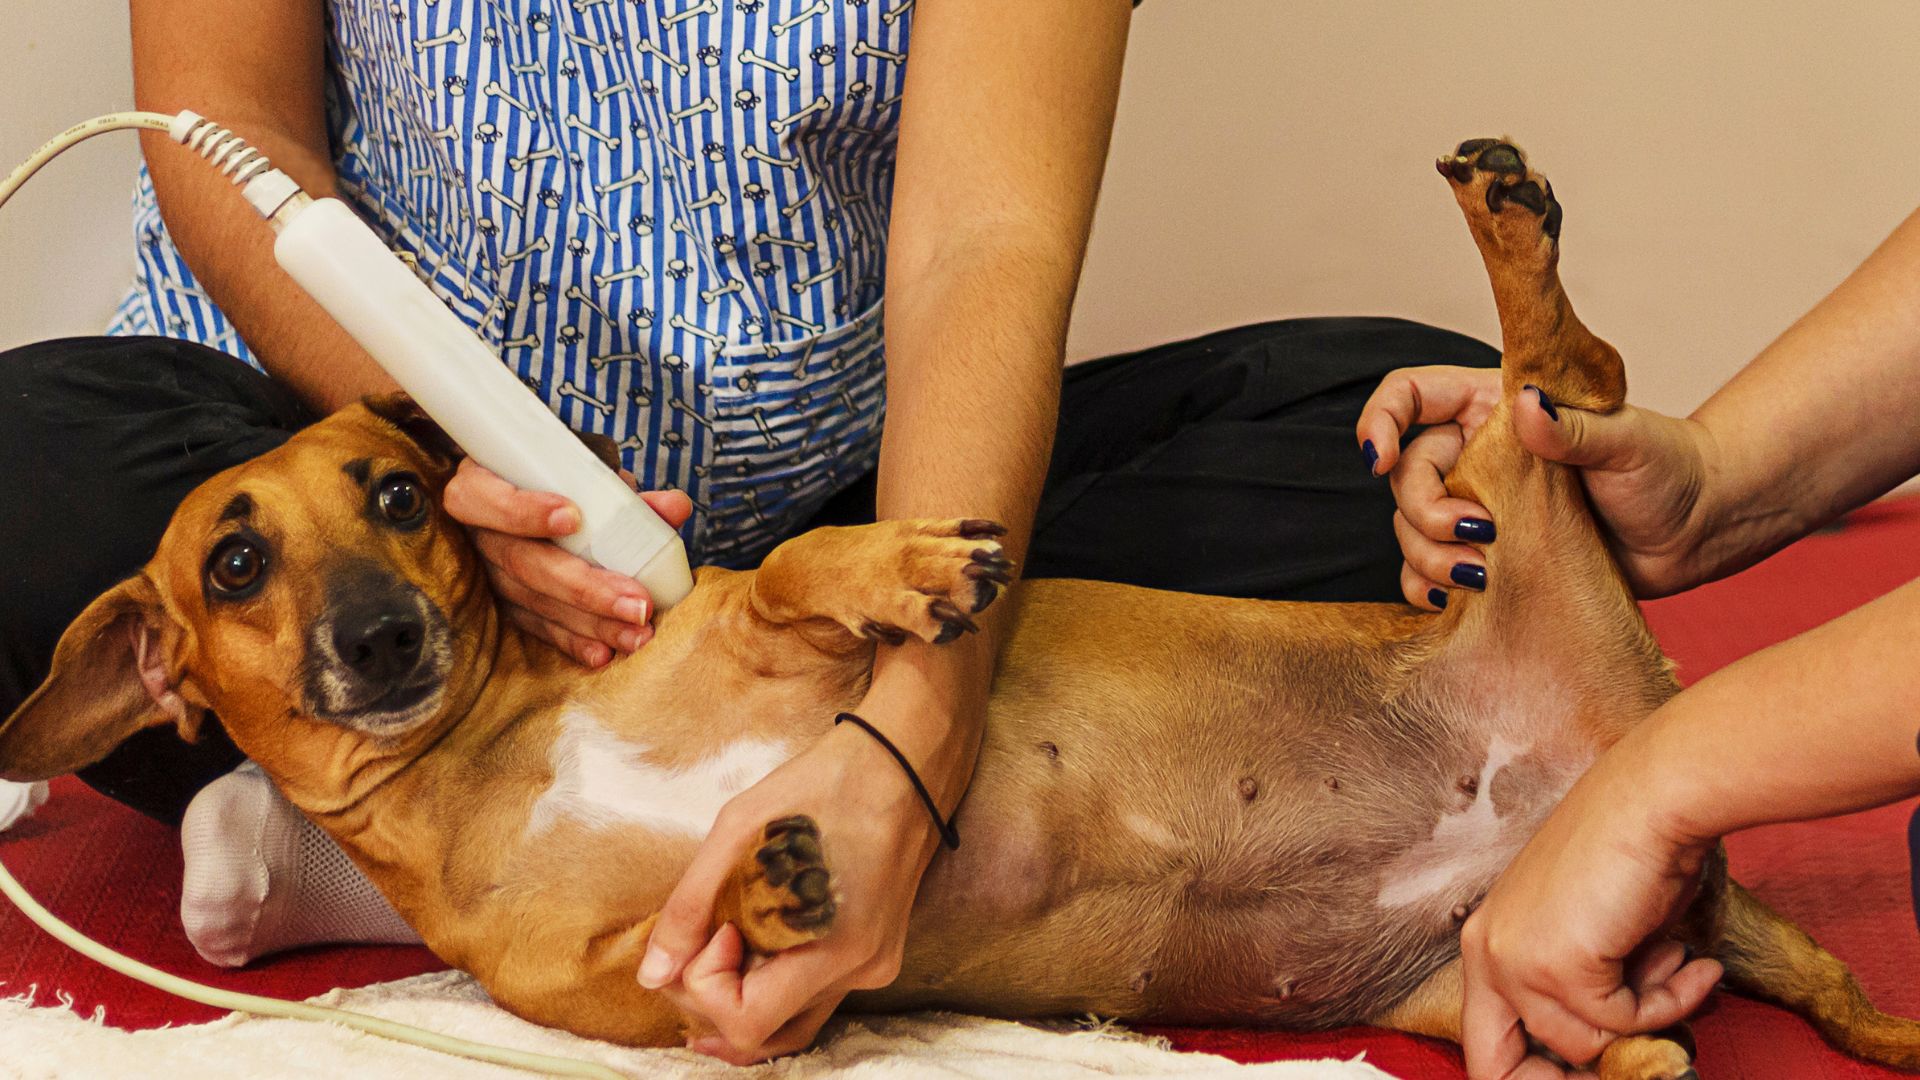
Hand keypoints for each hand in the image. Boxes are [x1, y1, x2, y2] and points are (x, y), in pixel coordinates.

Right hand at [441, 459, 692, 665]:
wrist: (541, 499)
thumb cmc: (561, 484)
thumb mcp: (586, 476)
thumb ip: (625, 492)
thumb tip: (674, 507)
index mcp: (482, 485)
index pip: (480, 497)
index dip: (522, 510)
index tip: (573, 517)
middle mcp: (480, 534)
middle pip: (521, 562)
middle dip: (584, 586)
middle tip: (637, 603)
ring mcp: (490, 575)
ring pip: (534, 602)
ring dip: (590, 622)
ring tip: (637, 633)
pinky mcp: (507, 608)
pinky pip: (538, 628)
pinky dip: (572, 641)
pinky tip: (603, 654)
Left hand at [636, 709, 952, 1062]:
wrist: (905, 761)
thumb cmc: (823, 784)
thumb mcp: (739, 830)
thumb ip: (691, 907)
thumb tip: (652, 974)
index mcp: (834, 948)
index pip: (746, 1021)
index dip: (707, 982)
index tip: (715, 924)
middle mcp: (859, 971)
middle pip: (765, 1033)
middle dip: (714, 994)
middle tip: (704, 933)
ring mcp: (872, 965)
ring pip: (790, 1021)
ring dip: (741, 994)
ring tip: (717, 946)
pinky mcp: (874, 952)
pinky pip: (812, 993)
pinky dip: (771, 980)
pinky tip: (751, 943)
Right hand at [1356, 366, 1720, 606]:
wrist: (1699, 533)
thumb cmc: (1670, 471)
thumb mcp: (1626, 441)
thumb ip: (1572, 426)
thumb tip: (1526, 405)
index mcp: (1496, 407)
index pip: (1410, 397)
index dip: (1380, 422)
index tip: (1380, 459)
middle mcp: (1478, 455)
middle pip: (1407, 475)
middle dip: (1425, 511)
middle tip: (1479, 533)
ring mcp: (1481, 506)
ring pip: (1412, 527)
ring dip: (1430, 555)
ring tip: (1482, 574)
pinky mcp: (1490, 555)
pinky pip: (1430, 572)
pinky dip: (1429, 587)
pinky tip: (1457, 598)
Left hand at [1459, 745, 1722, 1077]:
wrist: (1652, 801)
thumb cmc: (1631, 855)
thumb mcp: (1588, 933)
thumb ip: (1578, 991)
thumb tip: (1605, 1054)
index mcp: (1485, 942)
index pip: (1483, 1045)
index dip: (1532, 1074)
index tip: (1593, 1071)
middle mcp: (1487, 952)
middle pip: (1499, 1067)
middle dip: (1577, 1075)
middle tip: (1641, 1044)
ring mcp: (1517, 960)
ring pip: (1584, 1044)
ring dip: (1645, 1015)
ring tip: (1672, 961)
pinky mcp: (1559, 965)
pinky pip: (1623, 1023)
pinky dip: (1669, 1001)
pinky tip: (1690, 959)